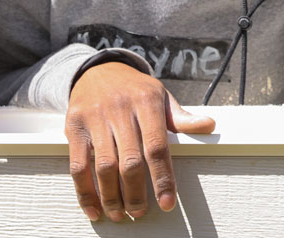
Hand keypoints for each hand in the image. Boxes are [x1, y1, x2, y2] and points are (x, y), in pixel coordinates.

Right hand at [65, 62, 215, 221]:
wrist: (99, 69)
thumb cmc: (135, 90)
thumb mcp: (160, 97)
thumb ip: (181, 117)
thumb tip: (209, 126)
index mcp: (146, 102)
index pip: (156, 146)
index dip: (162, 177)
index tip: (167, 203)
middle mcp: (120, 110)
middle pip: (130, 161)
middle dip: (135, 193)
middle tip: (140, 213)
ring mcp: (95, 119)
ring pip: (104, 166)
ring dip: (112, 196)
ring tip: (119, 214)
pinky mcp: (74, 127)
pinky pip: (78, 165)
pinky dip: (85, 191)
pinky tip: (94, 207)